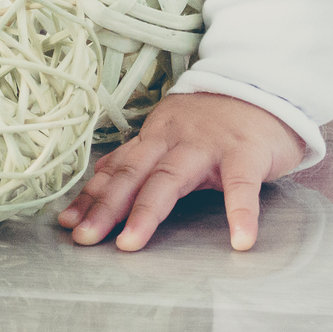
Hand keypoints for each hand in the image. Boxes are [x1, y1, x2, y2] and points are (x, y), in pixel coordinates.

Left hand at [57, 92, 305, 251]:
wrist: (266, 87)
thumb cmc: (215, 120)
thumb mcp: (170, 132)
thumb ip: (139, 156)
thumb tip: (98, 178)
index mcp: (155, 136)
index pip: (117, 168)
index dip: (91, 196)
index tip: (66, 223)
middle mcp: (174, 139)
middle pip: (134, 174)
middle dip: (106, 207)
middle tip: (84, 238)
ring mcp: (209, 145)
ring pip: (171, 177)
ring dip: (148, 212)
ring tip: (130, 245)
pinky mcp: (246, 151)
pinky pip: (242, 184)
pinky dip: (241, 212)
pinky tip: (240, 240)